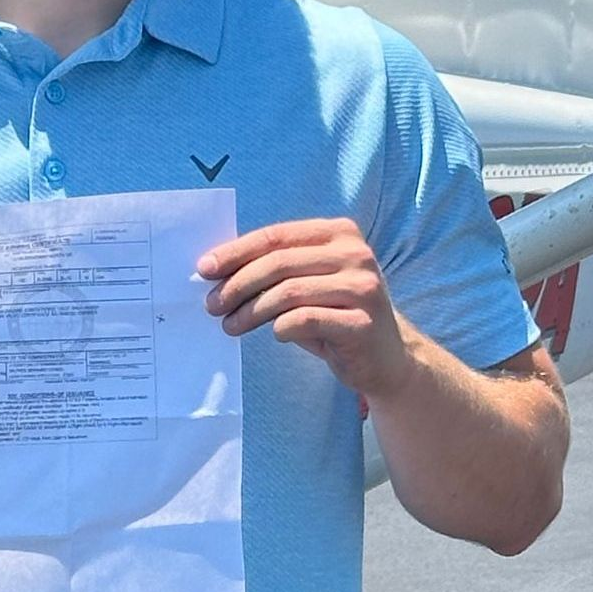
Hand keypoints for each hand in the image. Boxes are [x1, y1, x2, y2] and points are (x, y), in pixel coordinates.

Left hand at [198, 217, 414, 400]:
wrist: (387, 358)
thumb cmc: (336, 316)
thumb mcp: (308, 284)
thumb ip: (275, 270)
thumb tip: (216, 270)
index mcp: (340, 233)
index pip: (277, 236)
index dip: (236, 252)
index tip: (204, 269)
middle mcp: (356, 254)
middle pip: (279, 263)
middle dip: (237, 284)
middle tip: (212, 305)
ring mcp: (363, 288)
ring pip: (288, 292)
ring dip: (250, 310)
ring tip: (231, 325)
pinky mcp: (363, 323)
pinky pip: (306, 320)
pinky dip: (281, 327)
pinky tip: (274, 334)